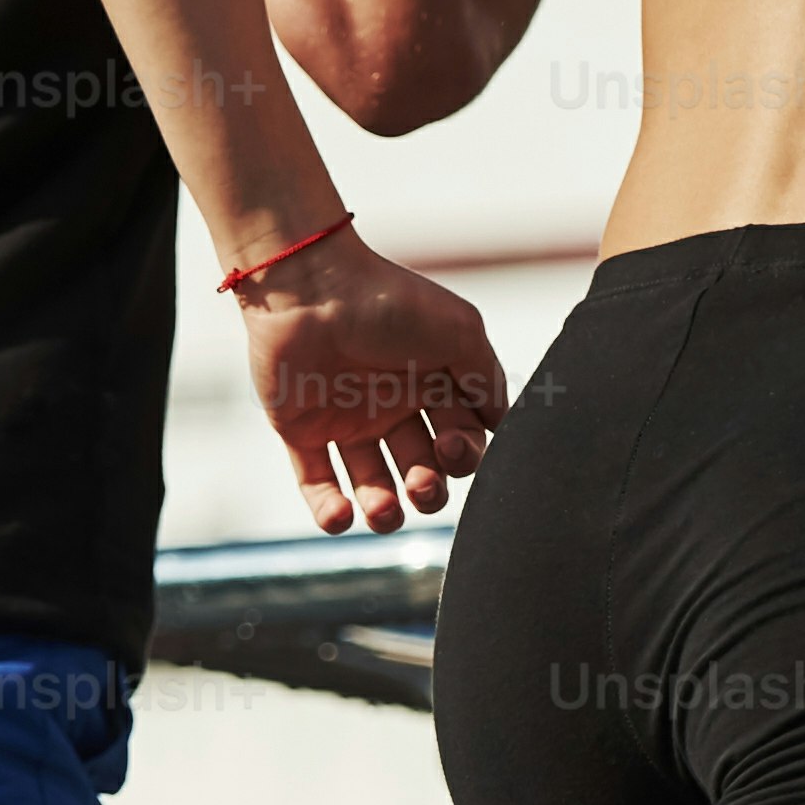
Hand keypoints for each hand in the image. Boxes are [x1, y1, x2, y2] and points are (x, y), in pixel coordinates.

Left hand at [232, 224, 506, 532]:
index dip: (463, 456)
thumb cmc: (388, 302)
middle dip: (428, 490)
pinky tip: (343, 517)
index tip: (453, 445)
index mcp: (433, 385)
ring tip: (384, 510)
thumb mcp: (459, 332)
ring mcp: (347, 422)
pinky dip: (330, 511)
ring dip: (384, 511)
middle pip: (423, 472)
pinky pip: (318, 482)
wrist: (309, 286)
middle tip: (422, 484)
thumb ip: (486, 379)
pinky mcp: (302, 431)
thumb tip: (502, 425)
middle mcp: (393, 408)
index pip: (461, 441)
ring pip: (374, 487)